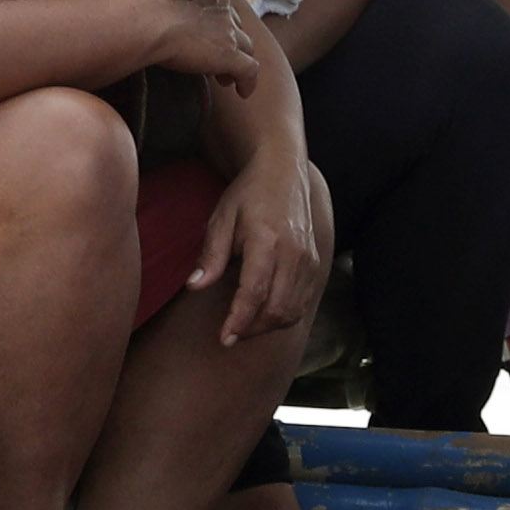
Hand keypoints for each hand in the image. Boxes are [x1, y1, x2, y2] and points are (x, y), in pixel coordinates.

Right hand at [134, 0, 261, 96]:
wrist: (147, 18)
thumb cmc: (141, 3)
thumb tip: (152, 6)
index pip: (222, 6)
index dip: (218, 22)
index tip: (208, 33)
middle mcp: (223, 7)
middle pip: (236, 27)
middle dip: (229, 41)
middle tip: (216, 56)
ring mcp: (228, 32)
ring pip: (246, 48)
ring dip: (237, 61)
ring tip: (224, 78)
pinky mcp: (229, 55)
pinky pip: (248, 70)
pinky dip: (248, 82)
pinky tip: (242, 93)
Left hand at [191, 148, 322, 347]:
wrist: (282, 172)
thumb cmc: (248, 194)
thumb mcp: (221, 219)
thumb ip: (210, 255)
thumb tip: (194, 286)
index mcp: (267, 241)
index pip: (255, 293)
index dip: (239, 320)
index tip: (224, 338)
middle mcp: (293, 253)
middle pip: (277, 309)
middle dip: (252, 329)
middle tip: (230, 335)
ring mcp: (308, 260)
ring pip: (292, 310)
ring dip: (267, 326)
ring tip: (244, 326)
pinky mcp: (315, 264)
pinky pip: (302, 302)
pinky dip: (283, 315)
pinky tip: (263, 314)